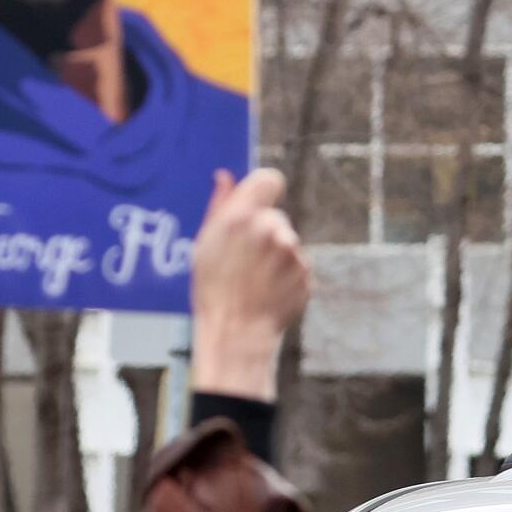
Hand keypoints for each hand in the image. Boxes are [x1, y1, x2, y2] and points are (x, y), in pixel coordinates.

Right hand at [190, 168, 310, 400]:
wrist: (236, 334)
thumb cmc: (213, 289)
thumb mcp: (205, 245)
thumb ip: (219, 207)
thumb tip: (224, 176)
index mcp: (240, 218)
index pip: (270, 179)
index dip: (264, 188)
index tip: (257, 204)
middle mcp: (270, 231)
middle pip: (276, 216)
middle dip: (264, 231)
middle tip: (245, 259)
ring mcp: (291, 253)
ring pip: (287, 241)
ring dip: (276, 254)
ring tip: (255, 279)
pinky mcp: (306, 274)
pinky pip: (298, 264)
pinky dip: (287, 275)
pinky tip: (268, 290)